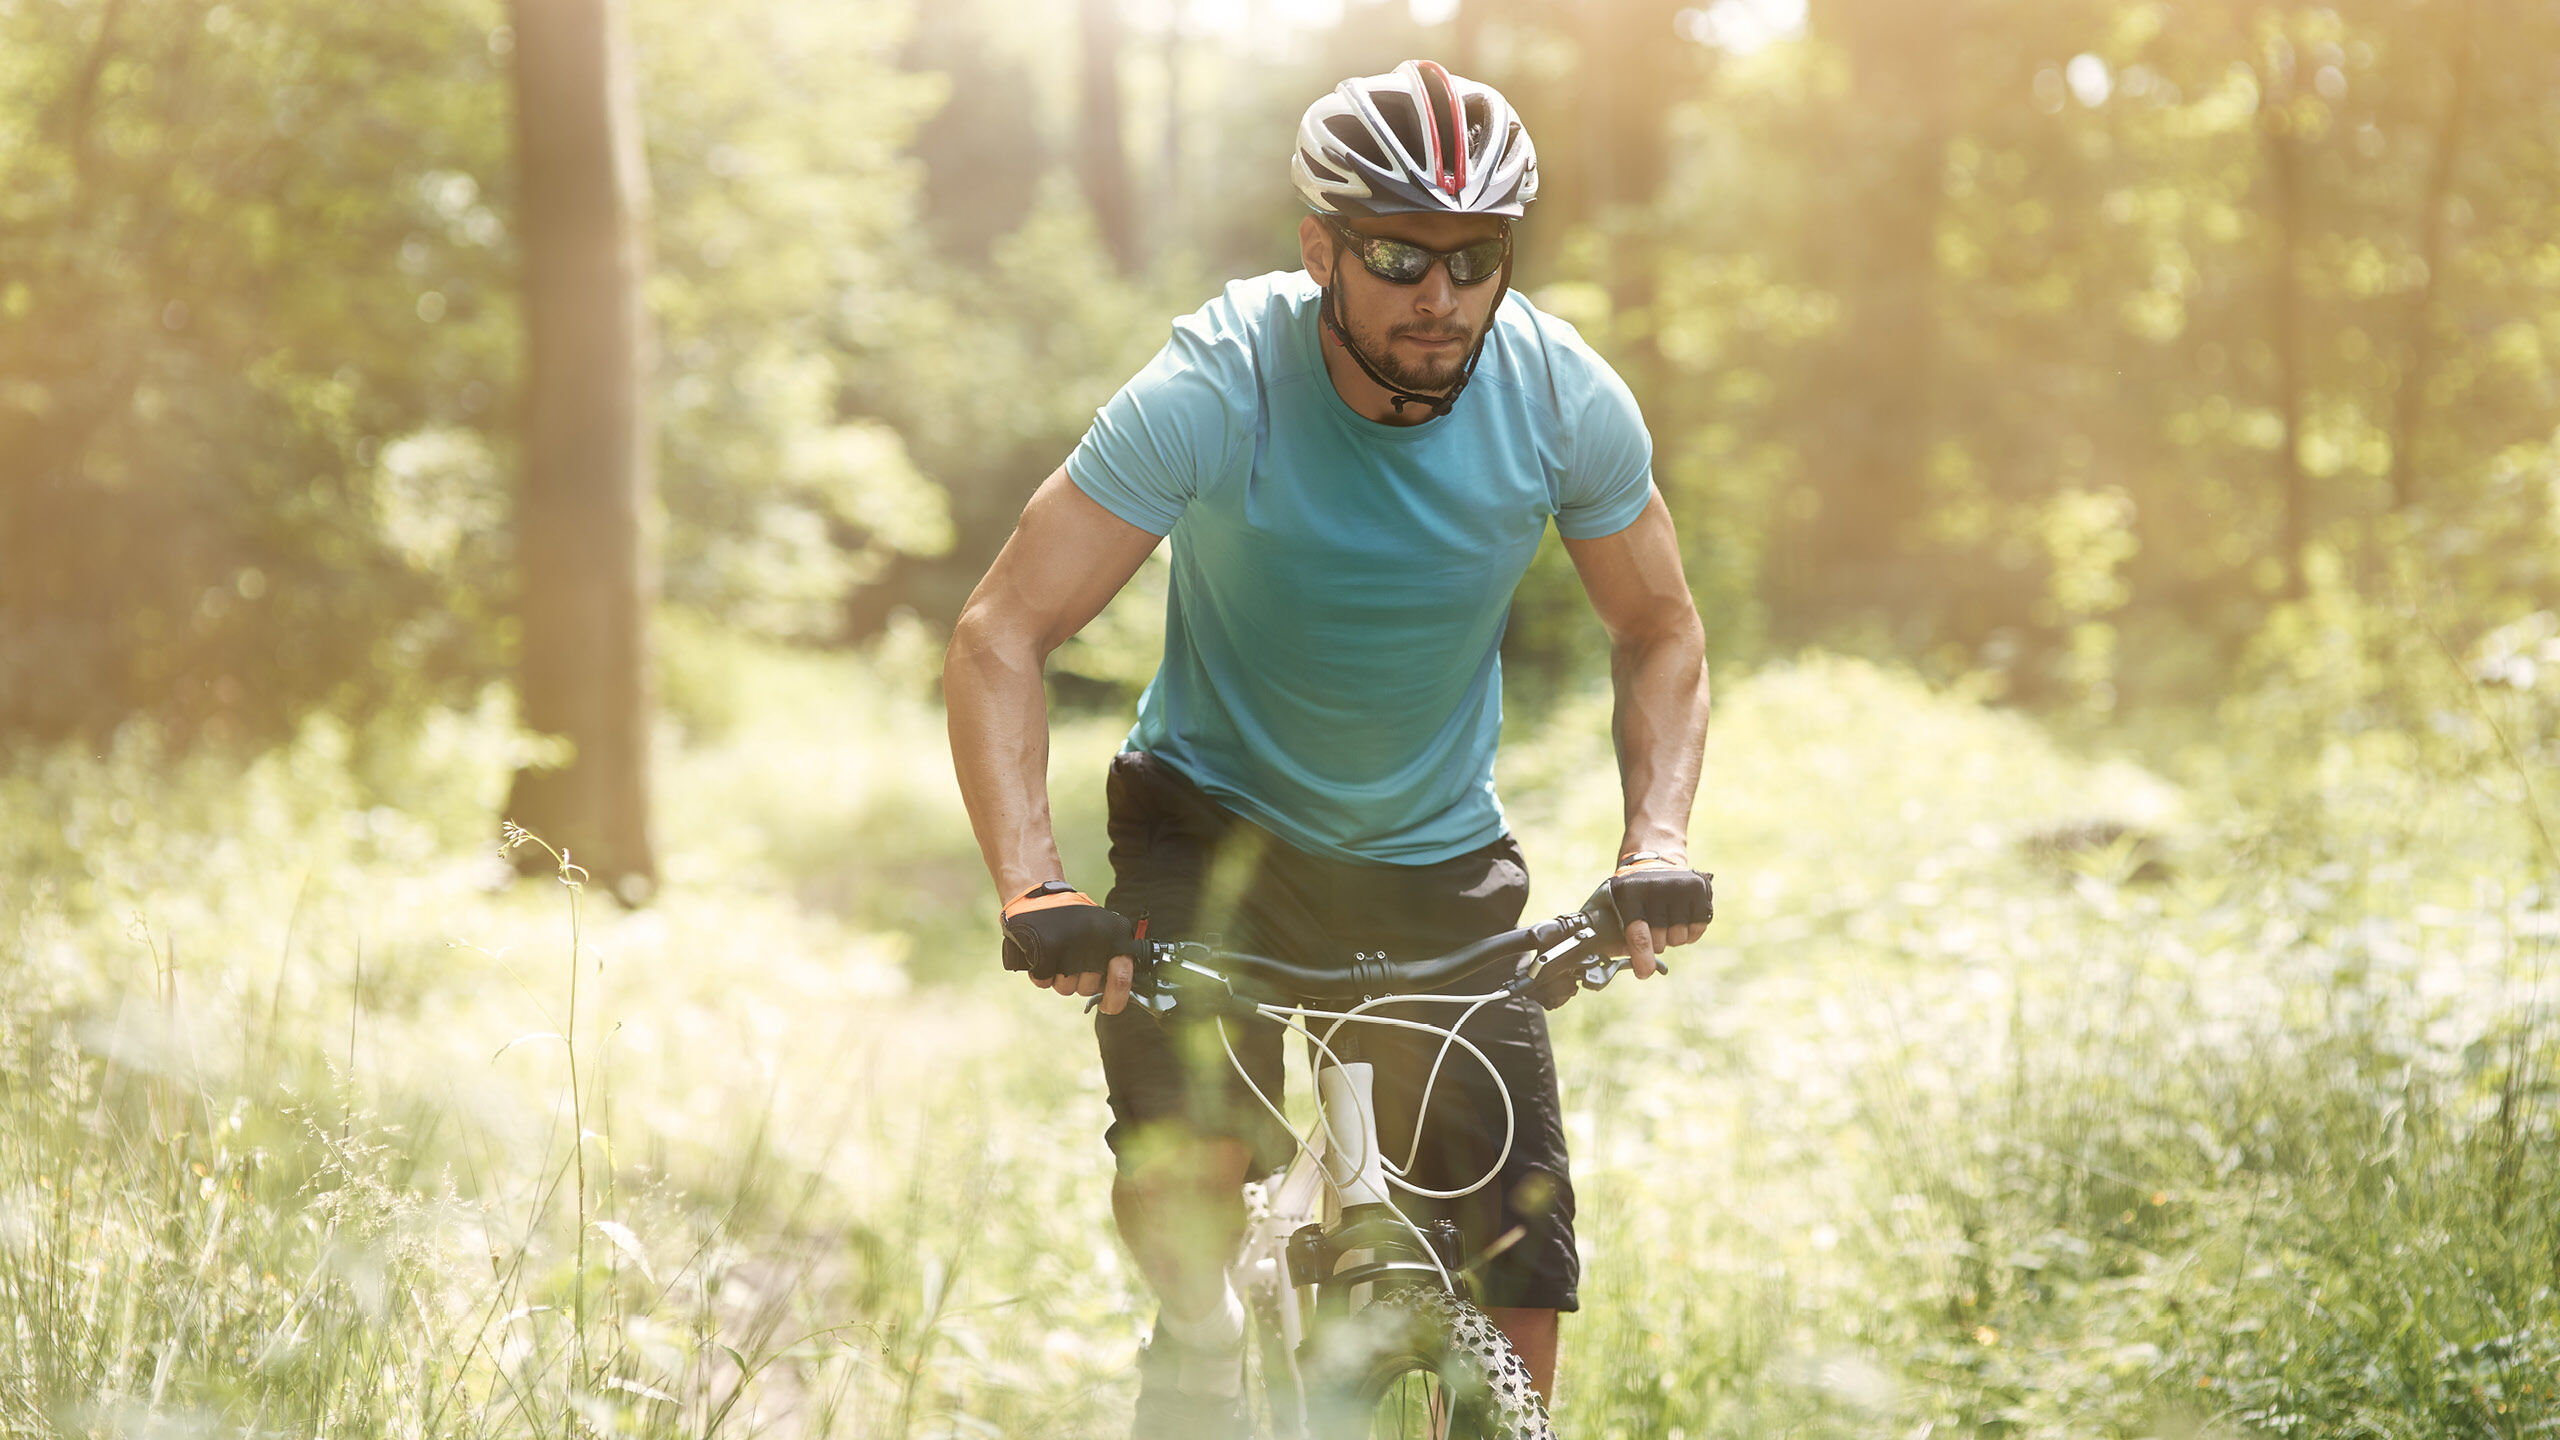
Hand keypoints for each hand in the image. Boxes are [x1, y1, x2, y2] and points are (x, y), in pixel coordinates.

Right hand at [1000, 883, 1138, 1014]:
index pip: (1122, 977)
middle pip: (1088, 988)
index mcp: (1112, 937)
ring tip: (1057, 953)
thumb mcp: (1102, 929)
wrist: (1038, 897)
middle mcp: (1093, 943)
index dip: (1116, 998)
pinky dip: (1041, 973)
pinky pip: (1044, 982)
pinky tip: (1042, 955)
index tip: (1108, 1006)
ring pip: (1066, 989)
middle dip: (1080, 980)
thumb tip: (1117, 994)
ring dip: (1060, 977)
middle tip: (1072, 958)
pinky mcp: (1044, 952)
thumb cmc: (1072, 917)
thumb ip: (1113, 958)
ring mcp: (1068, 949)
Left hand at [1588, 856, 1713, 979]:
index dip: (1643, 960)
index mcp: (1629, 892)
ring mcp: (1680, 886)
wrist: (1654, 861)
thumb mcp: (1615, 908)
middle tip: (1651, 929)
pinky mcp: (1700, 888)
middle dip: (1655, 944)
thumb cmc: (1631, 895)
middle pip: (1661, 941)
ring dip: (1672, 938)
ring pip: (1680, 938)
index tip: (1644, 973)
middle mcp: (1656, 886)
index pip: (1639, 936)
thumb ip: (1617, 939)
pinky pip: (1697, 930)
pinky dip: (1689, 932)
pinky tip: (1680, 917)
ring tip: (1665, 919)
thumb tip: (1634, 970)